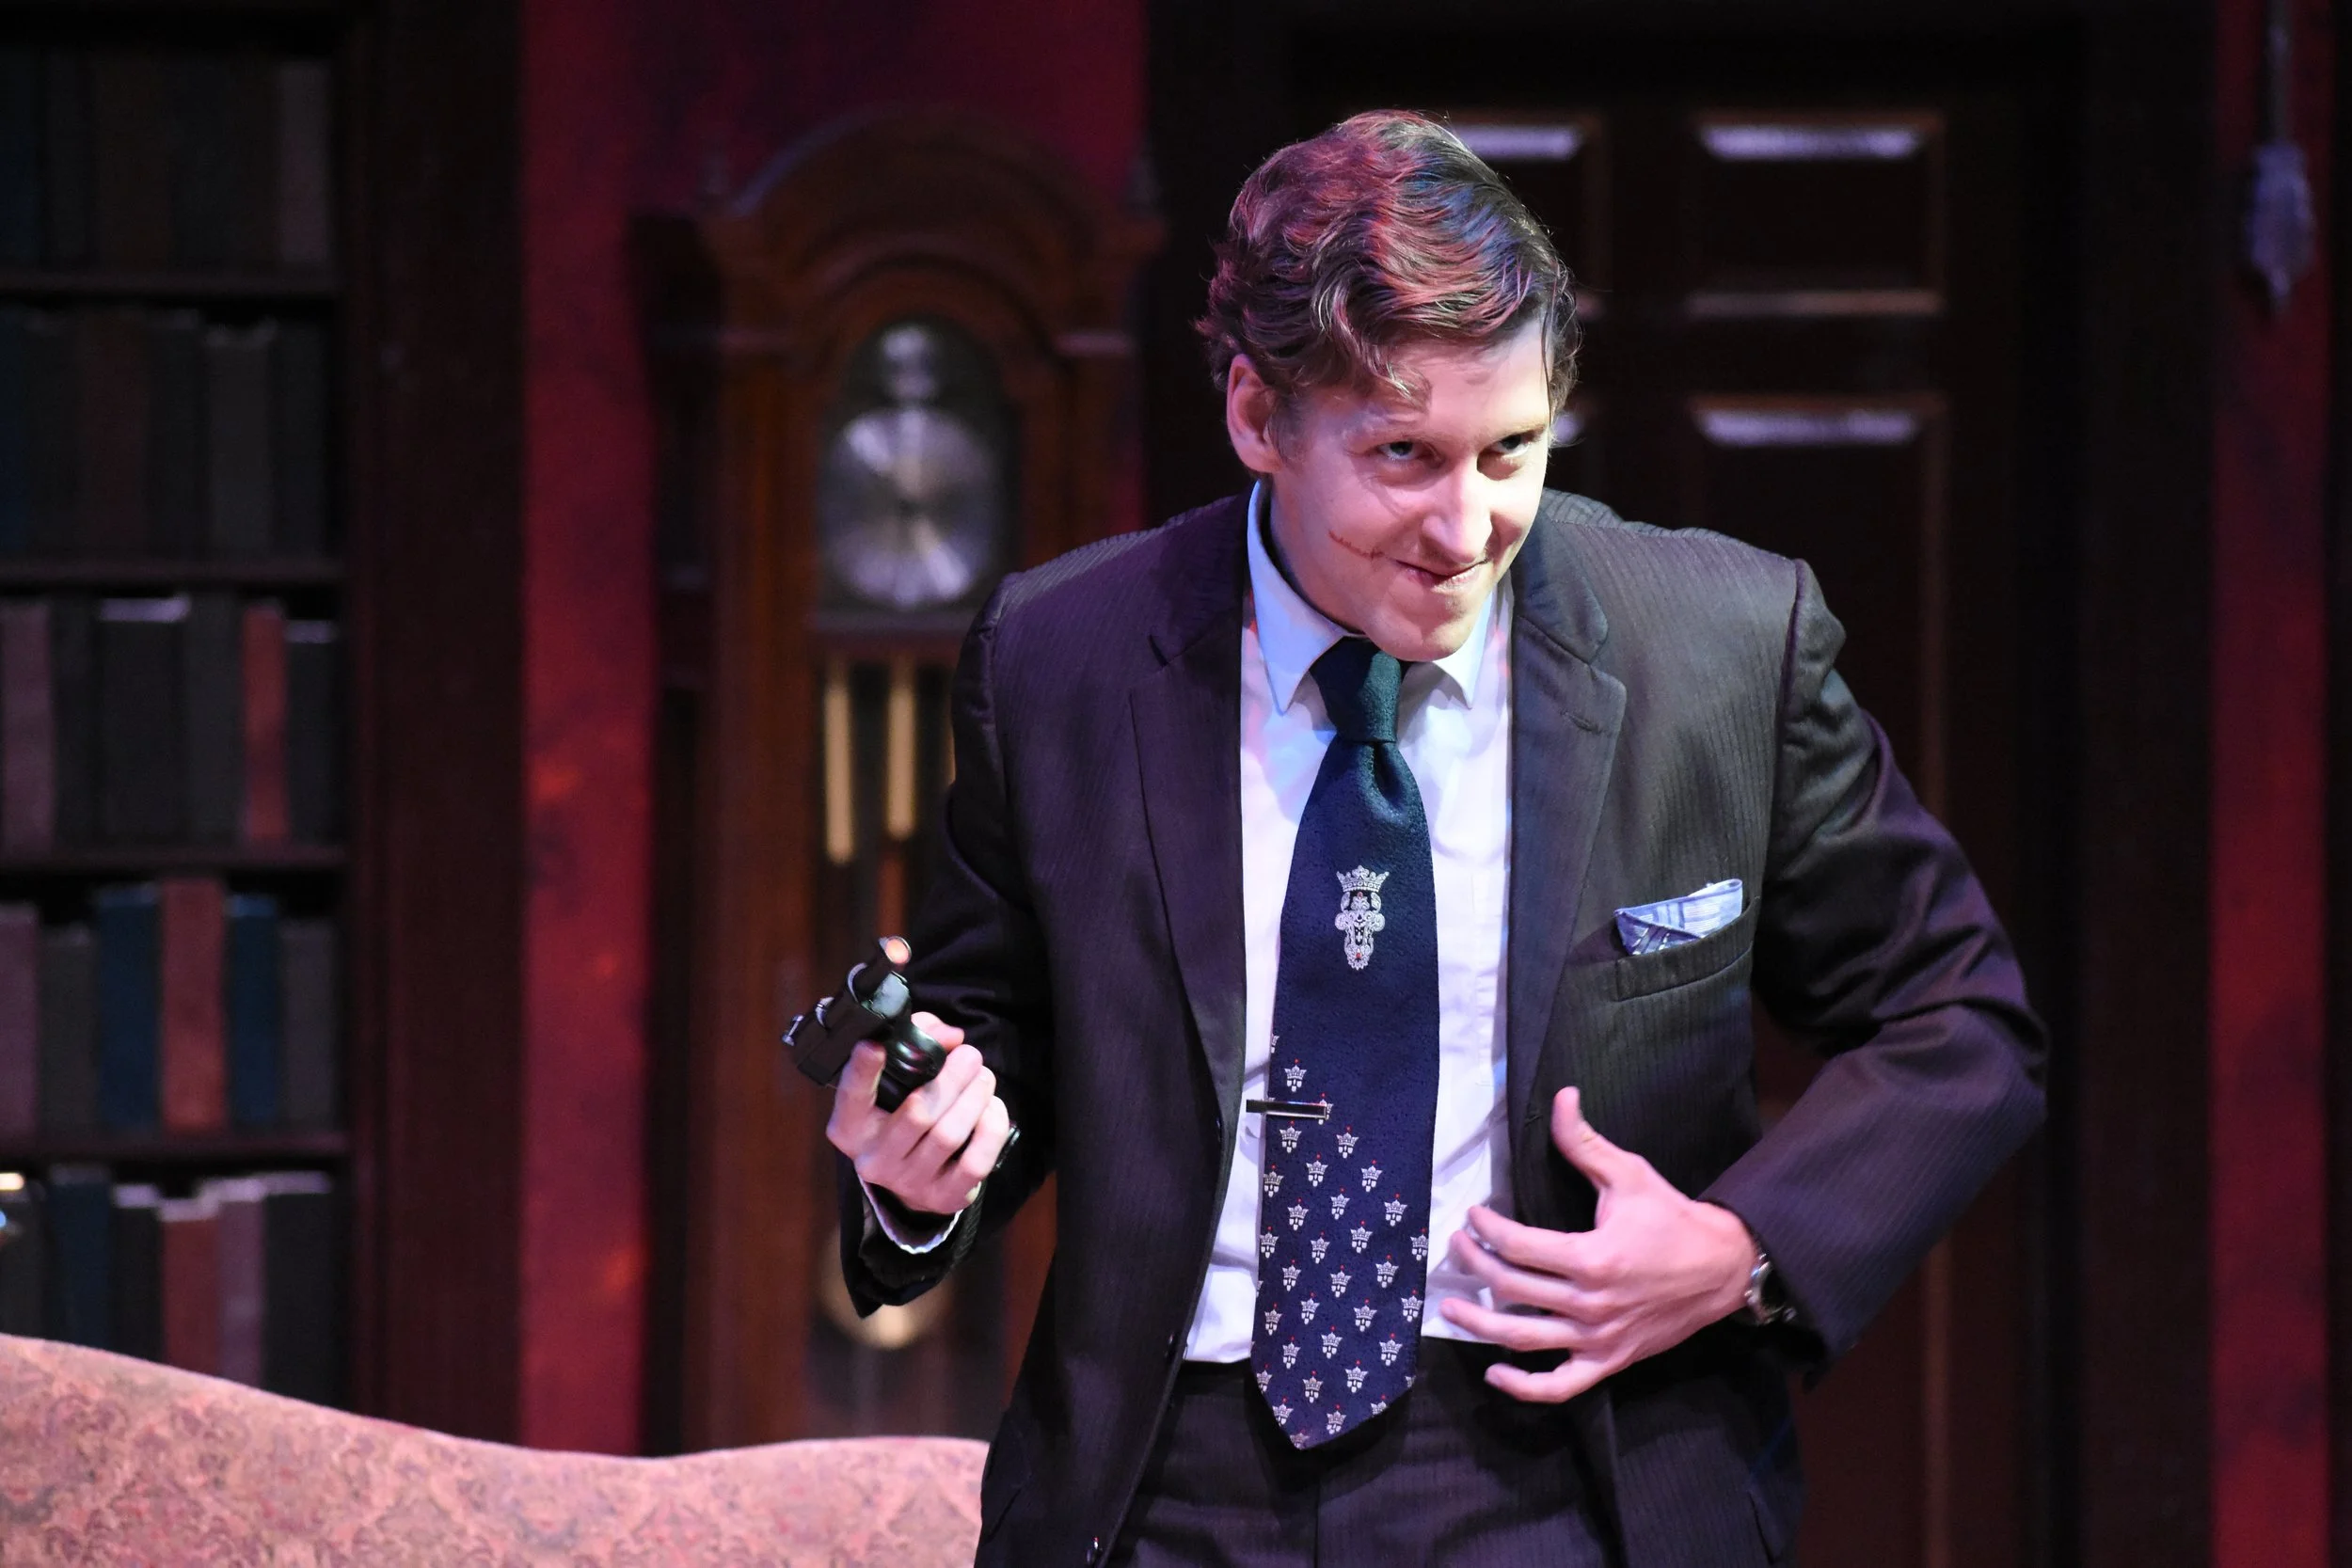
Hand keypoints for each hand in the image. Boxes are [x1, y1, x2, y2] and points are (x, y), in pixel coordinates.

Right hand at [824, 1013, 1011, 1217]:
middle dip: (951, 1078)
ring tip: (984, 1077)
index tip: (875, 1046)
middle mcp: (873, 1159)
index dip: (863, 1071)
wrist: (915, 1177)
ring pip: (949, 1134)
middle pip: (917, 1113)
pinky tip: (992, 1107)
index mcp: (851, 1126)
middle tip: (971, 1055)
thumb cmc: (903, 1111)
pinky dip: (992, 1128)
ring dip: (975, 1097)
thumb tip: (950, 1036)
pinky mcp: (943, 1197)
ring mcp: (908, 1182)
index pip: (853, 1096)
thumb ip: (919, 1041)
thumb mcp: (899, 1077)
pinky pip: (976, 1161)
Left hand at [1436, 1086, 1756, 1403]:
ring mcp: (1598, 1339)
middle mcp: (1590, 1304)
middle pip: (1511, 1290)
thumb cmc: (1672, 1218)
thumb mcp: (1629, 1174)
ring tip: (1451, 1307)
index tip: (1473, 1215)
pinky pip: (1561, 1386)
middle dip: (1474, 1265)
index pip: (1517, 1246)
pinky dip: (1525, 1387)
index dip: (1486, 1229)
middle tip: (1456, 1247)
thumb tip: (1560, 1097)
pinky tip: (1495, 1372)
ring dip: (1480, 1324)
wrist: (1721, 1268)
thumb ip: (1585, 1143)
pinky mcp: (1610, 1361)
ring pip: (1524, 1340)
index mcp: (1592, 1257)